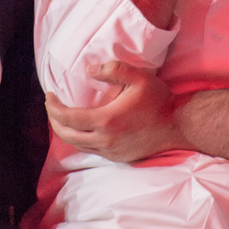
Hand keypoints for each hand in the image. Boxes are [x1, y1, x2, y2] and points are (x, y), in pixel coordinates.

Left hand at [45, 61, 185, 161]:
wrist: (178, 125)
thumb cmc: (159, 100)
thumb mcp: (139, 78)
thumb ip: (114, 70)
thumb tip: (89, 71)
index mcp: (107, 121)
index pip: (68, 118)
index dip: (53, 107)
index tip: (49, 95)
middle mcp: (105, 140)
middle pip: (67, 135)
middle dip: (54, 120)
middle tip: (52, 105)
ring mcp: (111, 152)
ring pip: (78, 145)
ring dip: (66, 131)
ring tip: (62, 117)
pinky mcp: (118, 158)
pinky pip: (92, 150)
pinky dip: (81, 139)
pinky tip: (83, 129)